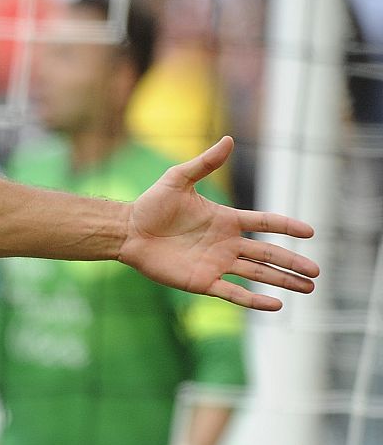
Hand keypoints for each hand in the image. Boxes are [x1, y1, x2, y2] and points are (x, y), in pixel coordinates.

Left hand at [119, 137, 317, 309]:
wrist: (127, 230)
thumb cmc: (151, 204)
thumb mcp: (179, 179)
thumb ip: (205, 163)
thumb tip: (228, 139)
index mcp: (226, 220)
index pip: (264, 223)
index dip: (287, 226)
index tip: (310, 231)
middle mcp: (226, 243)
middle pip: (268, 253)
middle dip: (293, 262)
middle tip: (316, 270)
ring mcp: (216, 263)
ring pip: (258, 273)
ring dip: (283, 281)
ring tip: (309, 287)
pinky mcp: (203, 281)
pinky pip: (234, 293)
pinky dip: (254, 300)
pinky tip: (275, 306)